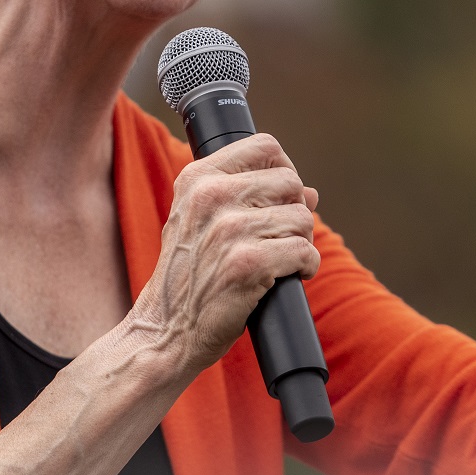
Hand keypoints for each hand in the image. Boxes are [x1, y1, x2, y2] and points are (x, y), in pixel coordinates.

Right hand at [131, 134, 320, 373]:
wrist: (165, 328)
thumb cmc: (187, 276)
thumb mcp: (200, 223)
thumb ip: (248, 198)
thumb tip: (310, 193)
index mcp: (197, 178)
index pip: (265, 147)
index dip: (284, 170)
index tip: (280, 198)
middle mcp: (211, 196)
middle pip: (290, 182)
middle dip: (294, 210)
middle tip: (279, 237)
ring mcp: (229, 229)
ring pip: (301, 218)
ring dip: (301, 242)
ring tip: (279, 260)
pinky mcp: (248, 264)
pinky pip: (304, 251)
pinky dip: (306, 266)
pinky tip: (289, 277)